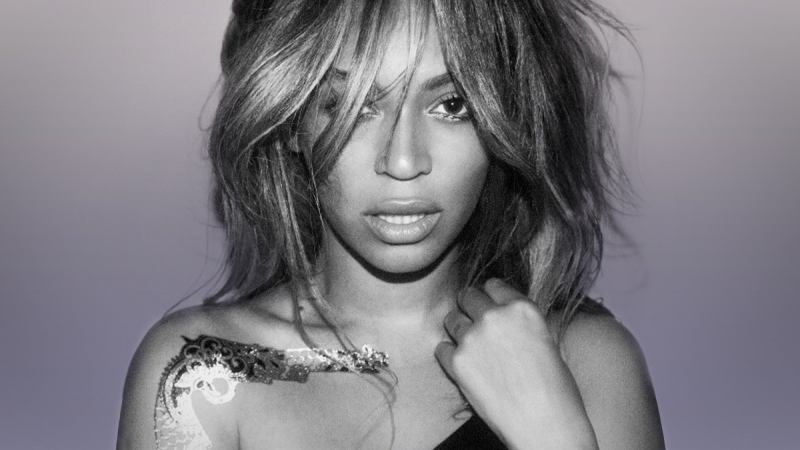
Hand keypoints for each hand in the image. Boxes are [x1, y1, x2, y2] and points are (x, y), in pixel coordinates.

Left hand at [435, 279, 597, 448]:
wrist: (545, 424)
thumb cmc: (555, 390)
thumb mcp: (546, 340)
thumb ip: (519, 324)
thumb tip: (503, 322)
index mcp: (522, 308)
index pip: (494, 285)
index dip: (490, 295)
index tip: (489, 303)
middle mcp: (494, 317)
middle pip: (468, 296)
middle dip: (470, 306)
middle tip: (474, 321)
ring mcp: (472, 339)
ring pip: (451, 319)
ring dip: (458, 329)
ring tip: (471, 346)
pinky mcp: (457, 363)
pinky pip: (442, 348)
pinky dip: (449, 354)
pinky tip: (464, 365)